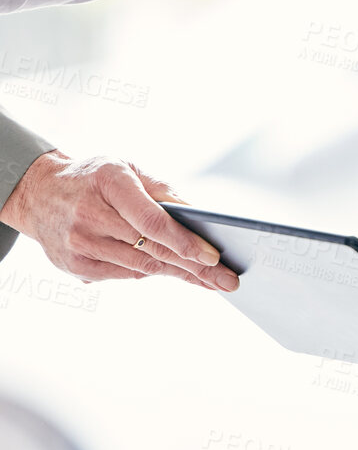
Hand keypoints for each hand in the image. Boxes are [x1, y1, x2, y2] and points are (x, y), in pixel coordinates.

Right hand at [0, 151, 239, 288]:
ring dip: (180, 274)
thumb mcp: (129, 169)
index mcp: (110, 184)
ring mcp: (79, 244)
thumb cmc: (95, 178)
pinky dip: (150, 272)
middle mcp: (90, 215)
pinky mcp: (75, 266)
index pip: (152, 221)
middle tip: (228, 280)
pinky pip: (125, 274)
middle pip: (152, 250)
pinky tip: (172, 271)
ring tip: (210, 280)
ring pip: (141, 267)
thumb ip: (164, 191)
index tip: (214, 256)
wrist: (39, 192)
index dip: (186, 242)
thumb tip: (201, 217)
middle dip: (196, 268)